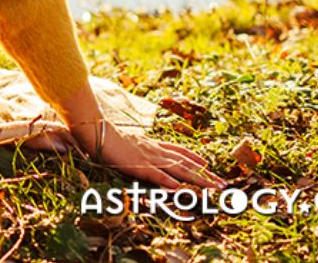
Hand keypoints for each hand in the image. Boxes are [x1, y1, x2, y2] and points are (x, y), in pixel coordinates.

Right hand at [72, 118, 225, 189]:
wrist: (95, 128)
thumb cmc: (106, 134)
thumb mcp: (124, 140)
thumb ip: (134, 145)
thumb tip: (137, 149)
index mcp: (150, 144)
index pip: (177, 150)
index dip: (193, 157)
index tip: (207, 163)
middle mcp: (154, 150)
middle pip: (185, 162)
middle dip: (205, 174)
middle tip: (222, 183)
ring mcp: (148, 158)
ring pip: (178, 169)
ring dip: (198, 179)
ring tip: (214, 188)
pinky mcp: (139, 165)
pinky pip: (158, 175)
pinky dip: (170, 182)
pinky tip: (181, 189)